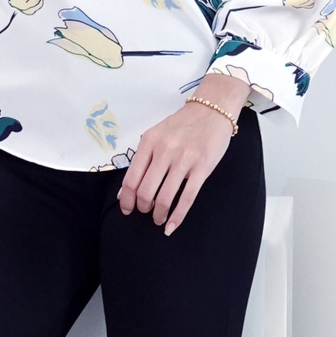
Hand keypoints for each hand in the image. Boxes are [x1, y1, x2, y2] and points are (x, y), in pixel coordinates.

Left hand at [117, 74, 249, 235]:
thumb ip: (141, 160)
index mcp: (149, 142)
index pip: (131, 178)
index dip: (126, 199)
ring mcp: (184, 160)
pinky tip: (171, 226)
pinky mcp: (202, 168)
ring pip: (164, 198)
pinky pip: (186, 199)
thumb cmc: (181, 125)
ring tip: (158, 218)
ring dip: (158, 215)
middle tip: (145, 212)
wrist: (211, 110)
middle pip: (145, 191)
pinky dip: (177, 217)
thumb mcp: (155, 135)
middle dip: (142, 208)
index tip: (127, 209)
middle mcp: (164, 150)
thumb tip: (124, 192)